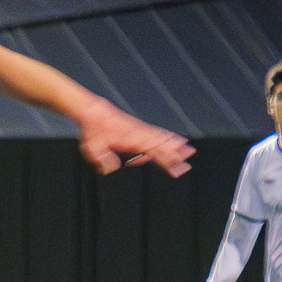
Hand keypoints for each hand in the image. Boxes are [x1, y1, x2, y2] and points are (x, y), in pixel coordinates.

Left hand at [77, 103, 193, 177]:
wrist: (94, 112)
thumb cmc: (94, 131)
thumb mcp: (92, 147)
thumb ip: (101, 159)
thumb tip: (109, 170)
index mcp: (131, 140)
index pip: (152, 152)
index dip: (165, 160)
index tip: (175, 167)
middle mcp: (139, 134)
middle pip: (161, 146)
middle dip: (175, 155)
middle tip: (187, 164)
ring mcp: (140, 130)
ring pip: (162, 138)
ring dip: (176, 144)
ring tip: (189, 151)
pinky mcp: (139, 128)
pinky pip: (157, 132)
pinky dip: (168, 136)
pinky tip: (176, 139)